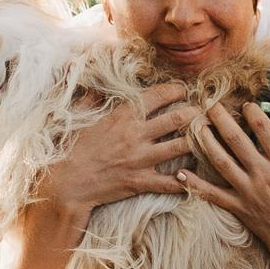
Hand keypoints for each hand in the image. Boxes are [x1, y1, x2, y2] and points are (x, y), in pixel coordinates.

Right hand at [34, 82, 194, 218]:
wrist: (66, 184)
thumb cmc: (70, 149)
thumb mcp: (78, 116)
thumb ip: (92, 97)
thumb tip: (99, 85)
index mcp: (123, 115)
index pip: (159, 95)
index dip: (177, 89)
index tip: (183, 90)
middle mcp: (136, 135)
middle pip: (179, 118)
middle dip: (195, 114)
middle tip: (201, 114)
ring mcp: (141, 159)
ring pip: (183, 147)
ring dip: (196, 142)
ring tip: (203, 139)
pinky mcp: (142, 182)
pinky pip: (173, 182)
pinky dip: (187, 179)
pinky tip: (194, 174)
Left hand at [179, 102, 269, 268]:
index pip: (266, 130)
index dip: (253, 113)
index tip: (245, 102)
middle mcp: (263, 175)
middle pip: (237, 141)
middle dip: (222, 120)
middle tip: (210, 104)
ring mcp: (248, 191)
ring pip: (221, 162)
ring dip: (206, 142)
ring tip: (195, 125)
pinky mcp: (238, 207)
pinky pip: (212, 194)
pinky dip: (195, 185)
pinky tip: (179, 174)